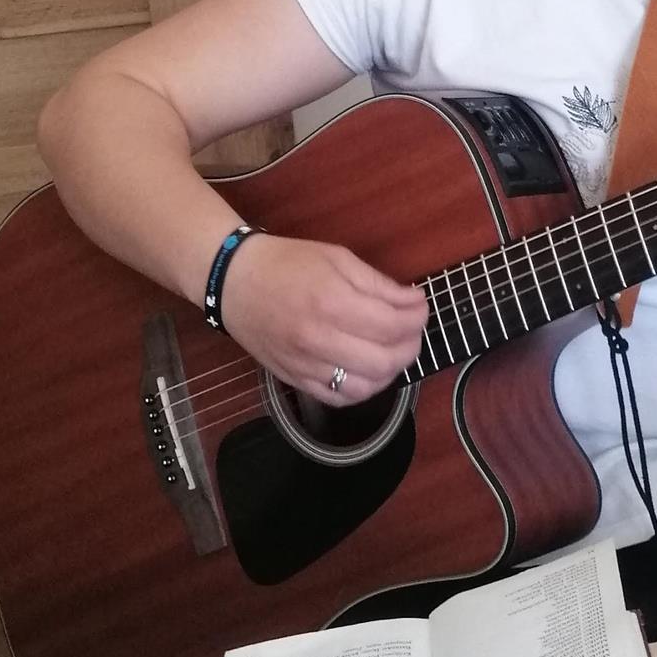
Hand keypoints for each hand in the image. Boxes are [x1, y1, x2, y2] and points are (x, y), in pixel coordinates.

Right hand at [216, 235, 427, 406]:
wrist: (234, 283)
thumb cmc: (288, 263)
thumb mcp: (337, 258)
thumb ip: (378, 284)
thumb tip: (413, 301)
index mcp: (332, 302)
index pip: (392, 325)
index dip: (417, 317)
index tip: (421, 306)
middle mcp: (319, 339)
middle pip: (385, 361)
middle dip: (411, 346)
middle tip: (413, 330)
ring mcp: (306, 365)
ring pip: (365, 387)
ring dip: (390, 372)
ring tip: (394, 351)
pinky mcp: (295, 381)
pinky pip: (339, 398)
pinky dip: (363, 388)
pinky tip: (369, 369)